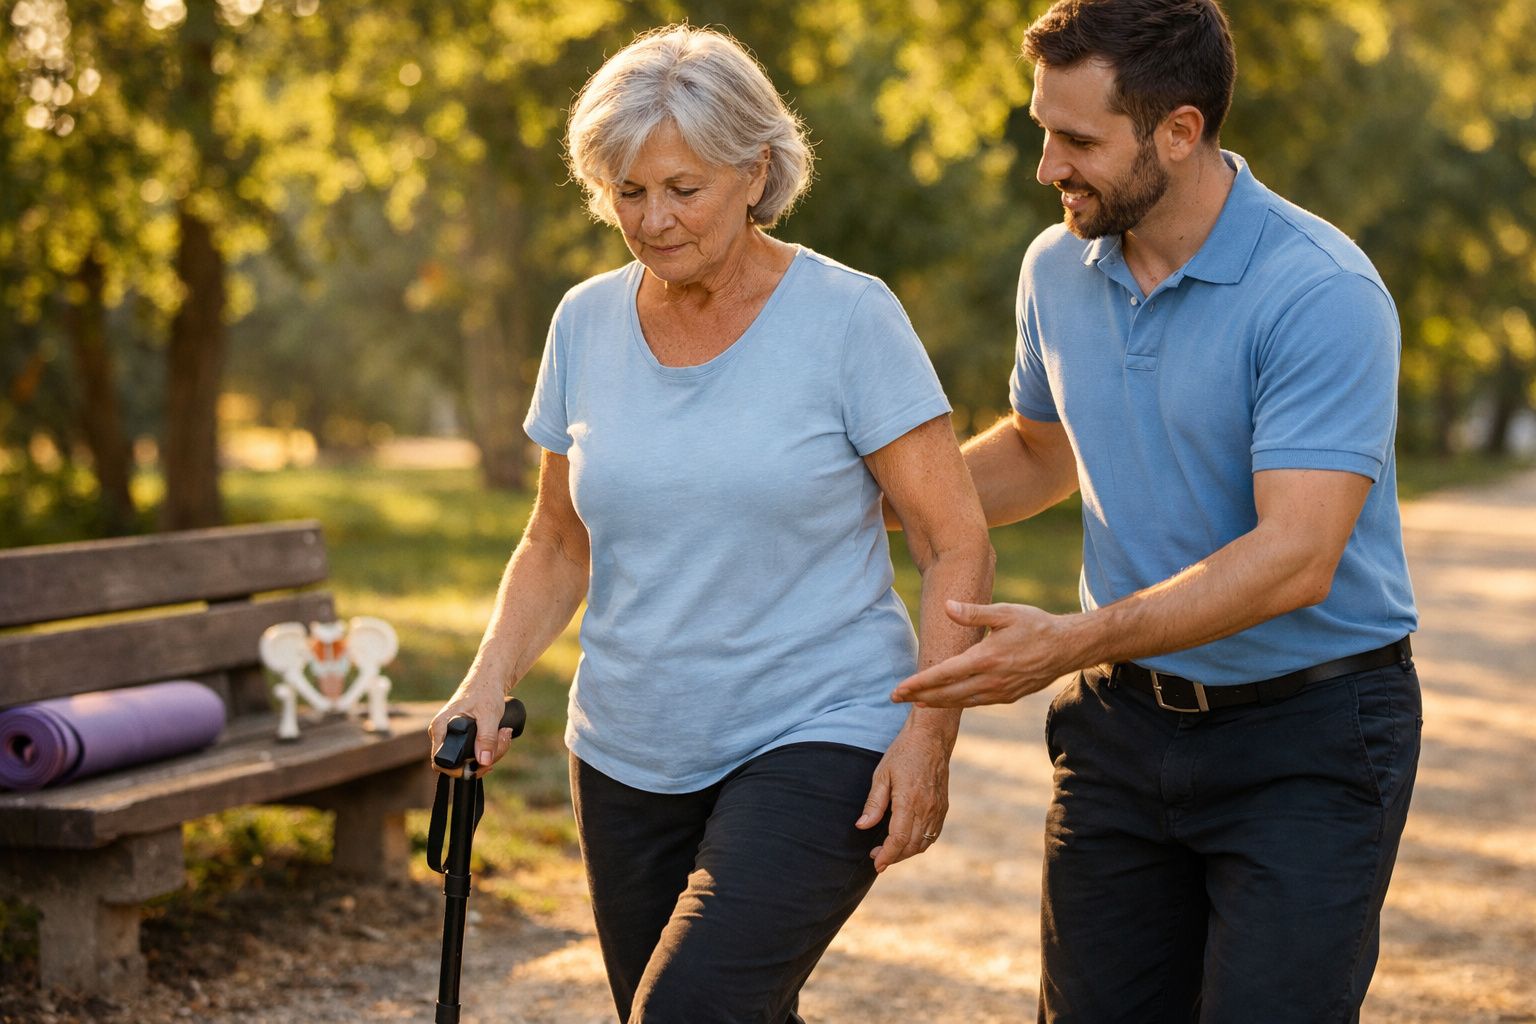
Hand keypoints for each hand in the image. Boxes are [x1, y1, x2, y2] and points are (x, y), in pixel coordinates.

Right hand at [428, 683, 515, 776]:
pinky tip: (500, 738)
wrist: (488, 680)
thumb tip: (483, 761)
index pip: (441, 763)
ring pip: (470, 760)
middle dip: (485, 759)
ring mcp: (452, 737)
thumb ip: (486, 737)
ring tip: (504, 733)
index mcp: (441, 728)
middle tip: (502, 740)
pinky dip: (490, 749)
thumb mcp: (489, 714)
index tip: (483, 765)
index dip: (461, 770)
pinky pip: (475, 753)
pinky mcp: (463, 738)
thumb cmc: (485, 691)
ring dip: (492, 753)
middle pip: (459, 764)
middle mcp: (442, 734)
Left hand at [855, 725, 951, 872]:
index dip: (886, 856)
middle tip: (878, 857)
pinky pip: (933, 834)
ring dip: (907, 852)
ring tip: (891, 851)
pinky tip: (909, 840)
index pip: (898, 840)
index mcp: (909, 801)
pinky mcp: (943, 807)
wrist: (931, 738)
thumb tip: (862, 826)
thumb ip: (873, 804)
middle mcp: (927, 809)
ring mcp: (938, 809)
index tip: (876, 863)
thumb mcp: (882, 775)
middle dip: (894, 857)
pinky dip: (921, 843)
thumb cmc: (903, 753)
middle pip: (911, 846)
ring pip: (924, 843)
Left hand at [890, 600, 1082, 707]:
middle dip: (919, 697)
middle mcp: (991, 680)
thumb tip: (947, 606)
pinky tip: (946, 700)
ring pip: (960, 702)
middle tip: (896, 699)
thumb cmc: (1035, 625)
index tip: (899, 689)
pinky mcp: (1008, 696)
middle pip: (947, 694)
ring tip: (915, 703)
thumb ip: (974, 612)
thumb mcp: (1005, 612)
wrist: (1067, 647)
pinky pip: (976, 702)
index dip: (918, 683)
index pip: (944, 674)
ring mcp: (1000, 691)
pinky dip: (957, 703)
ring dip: (936, 703)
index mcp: (986, 658)